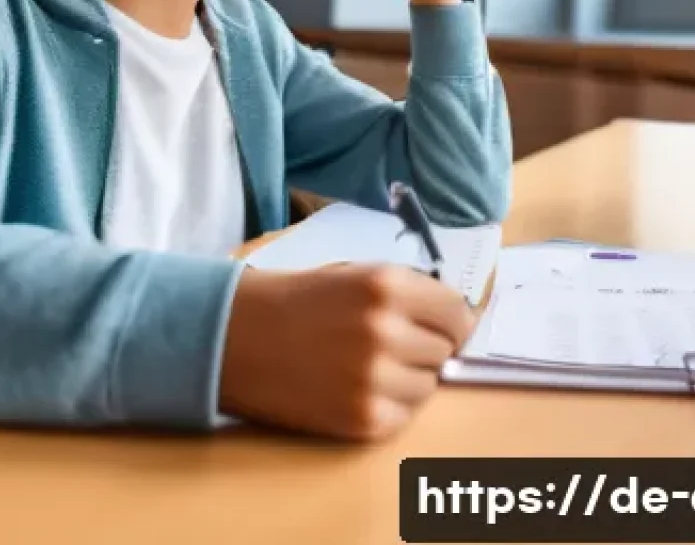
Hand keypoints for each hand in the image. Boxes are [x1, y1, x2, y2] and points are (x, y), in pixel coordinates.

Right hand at [218, 264, 475, 440]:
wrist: (235, 336)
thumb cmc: (296, 300)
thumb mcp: (354, 276)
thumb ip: (406, 296)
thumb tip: (459, 323)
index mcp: (386, 285)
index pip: (459, 314)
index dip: (452, 322)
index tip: (442, 327)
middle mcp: (386, 331)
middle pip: (445, 351)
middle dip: (425, 348)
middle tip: (389, 344)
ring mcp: (375, 379)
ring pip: (428, 386)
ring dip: (408, 378)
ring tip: (365, 366)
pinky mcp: (363, 419)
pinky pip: (403, 415)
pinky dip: (387, 405)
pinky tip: (353, 387)